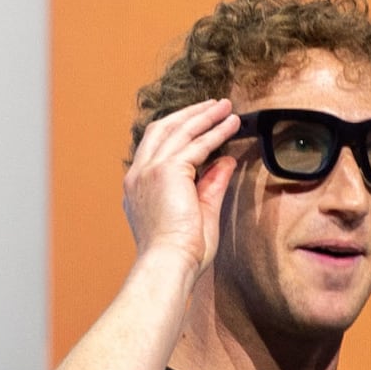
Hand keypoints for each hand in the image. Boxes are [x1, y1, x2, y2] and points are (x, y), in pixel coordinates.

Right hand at [122, 99, 241, 278]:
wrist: (170, 264)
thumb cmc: (182, 252)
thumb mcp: (201, 211)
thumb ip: (211, 183)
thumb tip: (226, 161)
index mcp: (139, 187)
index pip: (156, 147)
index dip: (180, 131)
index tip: (201, 123)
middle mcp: (138, 175)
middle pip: (162, 129)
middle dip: (190, 115)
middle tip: (214, 105)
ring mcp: (149, 171)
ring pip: (179, 131)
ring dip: (204, 116)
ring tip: (226, 107)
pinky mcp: (166, 171)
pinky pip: (196, 144)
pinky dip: (215, 132)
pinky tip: (231, 125)